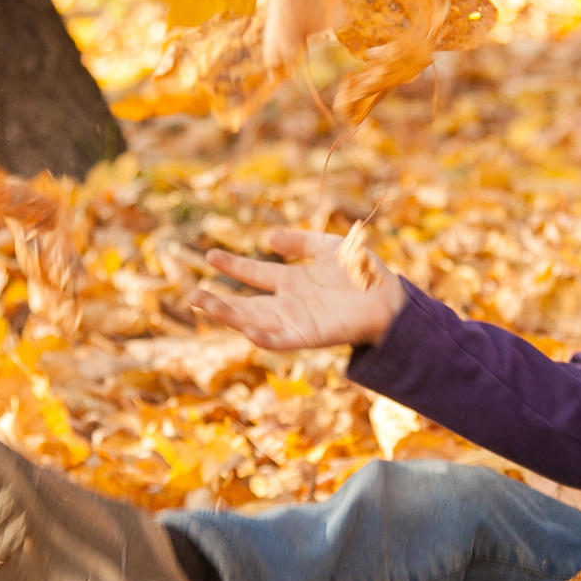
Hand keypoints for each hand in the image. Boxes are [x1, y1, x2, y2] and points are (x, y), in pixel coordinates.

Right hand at [192, 228, 407, 350]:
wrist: (389, 298)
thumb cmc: (361, 273)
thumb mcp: (326, 248)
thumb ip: (299, 241)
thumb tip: (267, 240)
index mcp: (291, 281)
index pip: (253, 273)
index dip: (231, 265)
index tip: (209, 255)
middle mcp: (288, 303)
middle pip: (245, 303)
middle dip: (218, 302)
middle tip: (192, 295)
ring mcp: (295, 321)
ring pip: (254, 321)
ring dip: (229, 317)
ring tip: (206, 307)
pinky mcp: (307, 336)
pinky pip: (279, 340)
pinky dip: (262, 337)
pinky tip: (245, 330)